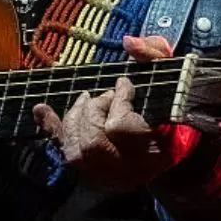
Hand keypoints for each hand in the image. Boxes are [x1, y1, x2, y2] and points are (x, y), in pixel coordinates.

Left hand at [32, 35, 175, 188]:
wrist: (178, 150)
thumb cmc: (176, 110)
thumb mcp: (175, 78)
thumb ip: (154, 56)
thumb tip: (129, 42)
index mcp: (157, 149)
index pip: (120, 128)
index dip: (118, 101)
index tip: (123, 85)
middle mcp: (130, 170)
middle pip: (93, 142)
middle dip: (94, 110)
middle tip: (105, 95)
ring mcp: (109, 178)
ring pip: (75, 153)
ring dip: (76, 118)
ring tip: (88, 101)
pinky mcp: (93, 176)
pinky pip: (64, 154)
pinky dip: (52, 129)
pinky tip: (42, 111)